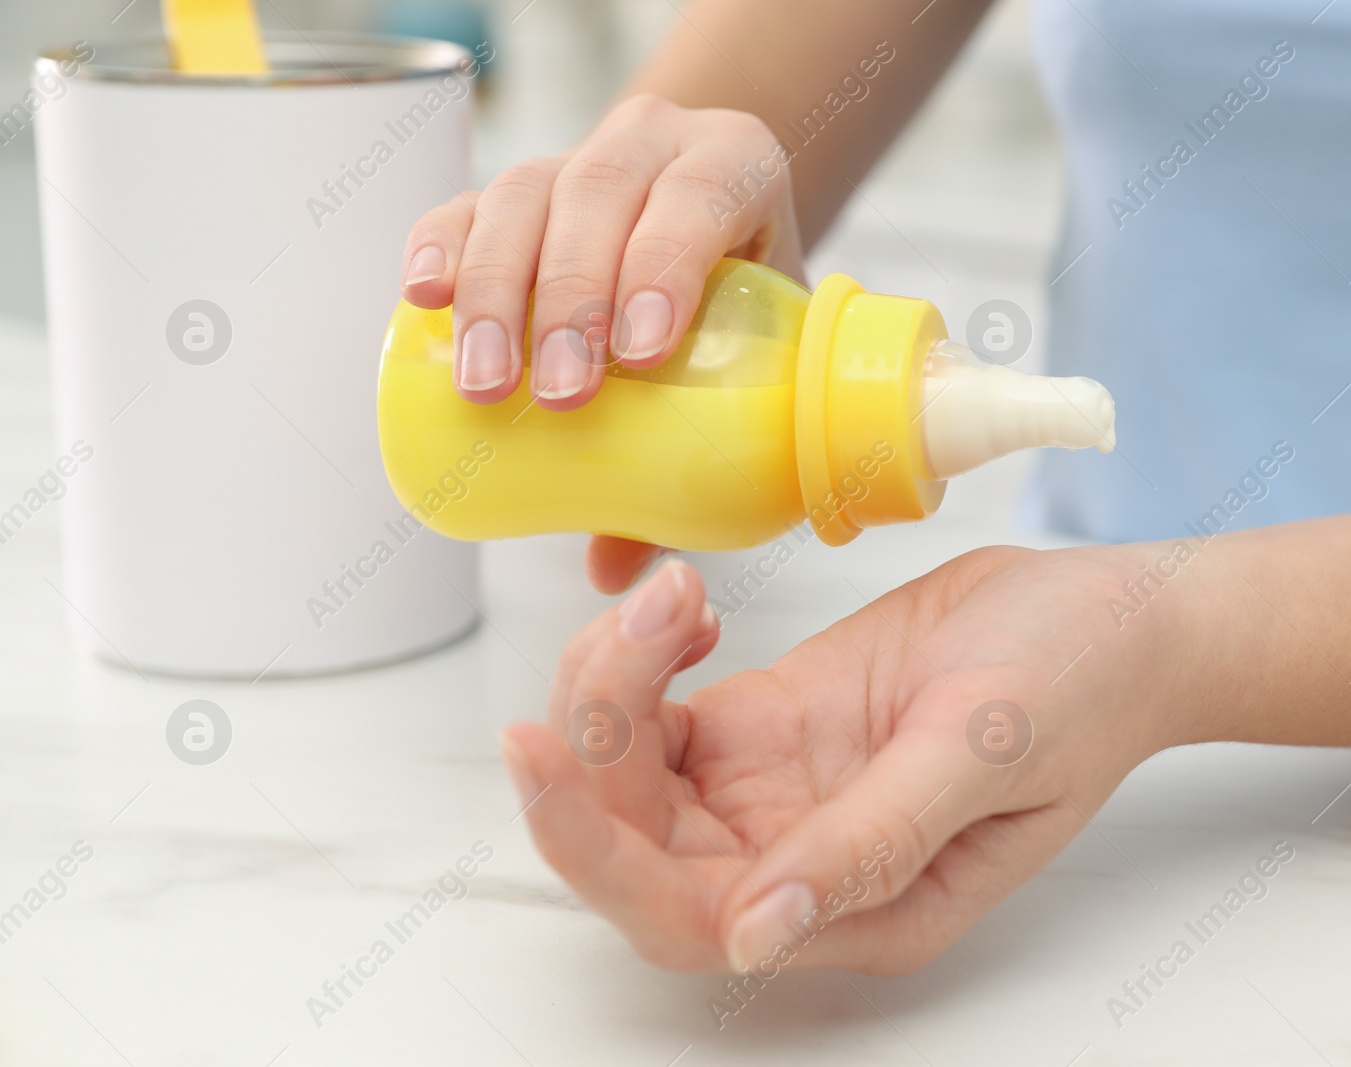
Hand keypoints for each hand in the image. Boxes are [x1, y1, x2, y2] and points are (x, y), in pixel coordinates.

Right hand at [401, 95, 803, 592]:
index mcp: (735, 164)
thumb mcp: (754, 349)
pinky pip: (462, 203)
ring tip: (487, 382)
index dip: (668, 261)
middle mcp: (653, 144)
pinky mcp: (511, 187)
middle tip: (561, 394)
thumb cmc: (742, 300)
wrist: (710, 216)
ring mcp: (576, 157)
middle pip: (599, 197)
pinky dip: (438, 246)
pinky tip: (422, 296)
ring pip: (524, 196)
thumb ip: (704, 444)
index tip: (643, 350)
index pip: (701, 196)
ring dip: (498, 291)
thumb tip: (615, 569)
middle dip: (571, 298)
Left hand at [500, 547, 1178, 974]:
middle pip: (635, 839)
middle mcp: (798, 862)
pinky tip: (687, 603)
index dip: (596, 849)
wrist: (1106, 615)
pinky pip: (659, 708)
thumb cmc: (1077, 684)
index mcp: (857, 908)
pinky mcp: (764, 724)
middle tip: (629, 628)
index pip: (683, 913)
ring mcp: (774, 791)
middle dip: (597, 738)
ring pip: (632, 768)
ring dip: (617, 681)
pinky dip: (644, 653)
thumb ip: (869, 843)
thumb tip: (751, 936)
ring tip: (673, 597)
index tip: (543, 752)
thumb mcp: (978, 753)